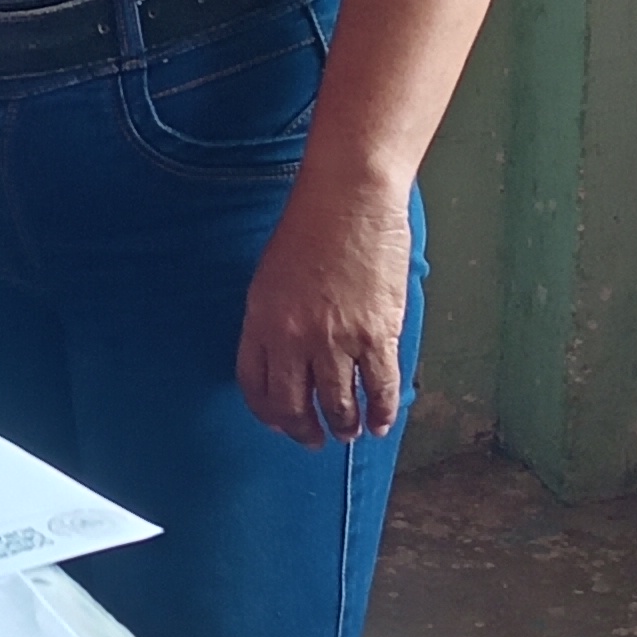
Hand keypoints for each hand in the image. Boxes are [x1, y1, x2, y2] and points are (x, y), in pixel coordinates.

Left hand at [236, 162, 412, 445]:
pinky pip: (379, 388)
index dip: (268, 413)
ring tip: (350, 432)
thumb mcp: (271, 276)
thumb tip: (287, 359)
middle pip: (293, 404)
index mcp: (261, 321)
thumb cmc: (310, 226)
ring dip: (344, 425)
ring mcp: (336, 340)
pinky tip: (381, 422)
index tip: (280, 422)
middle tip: (314, 439)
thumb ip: (274, 319)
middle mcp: (293, 338)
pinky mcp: (376, 335)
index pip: (255, 386)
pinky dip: (380, 412)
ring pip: (338, 404)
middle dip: (304, 430)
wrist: (350, 197)